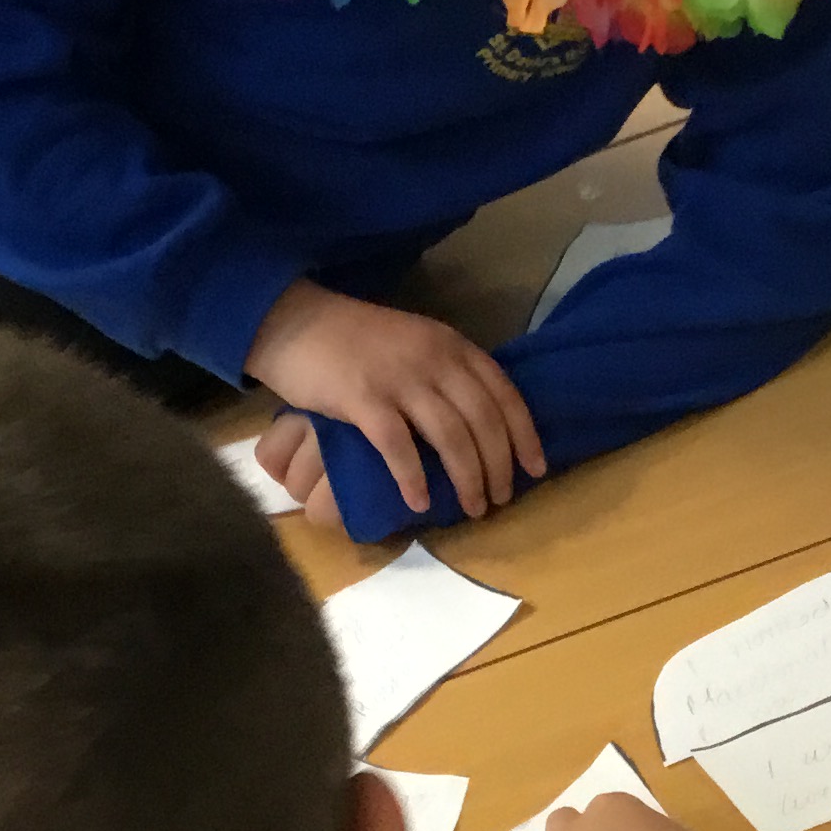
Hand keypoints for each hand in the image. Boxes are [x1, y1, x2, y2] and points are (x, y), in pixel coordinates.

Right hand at [245, 280, 546, 520]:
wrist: (295, 322)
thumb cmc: (354, 341)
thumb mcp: (414, 344)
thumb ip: (445, 373)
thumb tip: (476, 422)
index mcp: (451, 345)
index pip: (503, 393)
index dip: (525, 435)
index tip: (536, 469)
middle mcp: (433, 359)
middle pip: (483, 420)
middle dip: (498, 466)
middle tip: (500, 499)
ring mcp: (399, 378)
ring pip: (451, 436)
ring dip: (467, 478)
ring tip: (473, 508)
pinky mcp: (363, 398)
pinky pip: (398, 446)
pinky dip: (413, 477)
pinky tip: (420, 502)